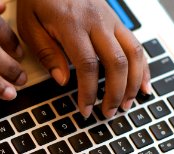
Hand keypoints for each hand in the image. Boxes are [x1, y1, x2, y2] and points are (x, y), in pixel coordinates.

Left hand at [17, 0, 150, 117]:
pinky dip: (142, 67)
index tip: (85, 109)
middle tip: (108, 113)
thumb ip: (46, 52)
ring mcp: (111, 20)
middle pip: (117, 62)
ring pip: (133, 53)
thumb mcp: (30, 24)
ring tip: (126, 104)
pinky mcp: (117, 21)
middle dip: (115, 92)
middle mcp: (97, 22)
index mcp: (73, 24)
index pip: (88, 65)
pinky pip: (136, 45)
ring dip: (133, 83)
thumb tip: (63, 80)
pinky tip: (142, 85)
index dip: (89, 92)